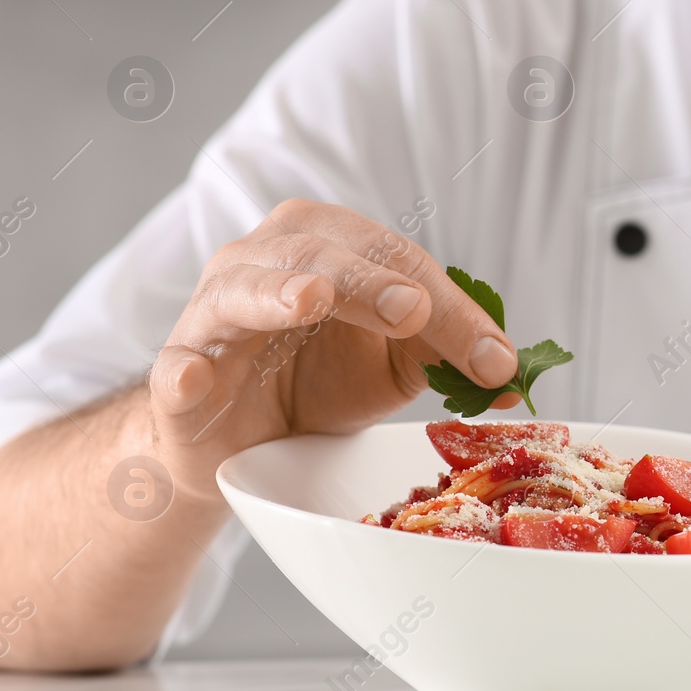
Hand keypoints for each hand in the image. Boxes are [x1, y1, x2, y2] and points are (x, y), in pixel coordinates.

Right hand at [148, 199, 520, 496]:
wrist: (245, 443)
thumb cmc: (321, 382)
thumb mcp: (397, 366)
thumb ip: (448, 355)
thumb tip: (514, 373)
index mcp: (330, 247)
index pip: (398, 263)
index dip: (451, 308)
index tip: (494, 357)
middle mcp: (268, 261)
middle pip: (324, 255)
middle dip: (373, 282)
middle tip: (415, 311)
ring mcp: (215, 312)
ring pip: (243, 287)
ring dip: (278, 291)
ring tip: (311, 300)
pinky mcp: (179, 369)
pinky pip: (177, 363)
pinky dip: (186, 368)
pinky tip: (199, 376)